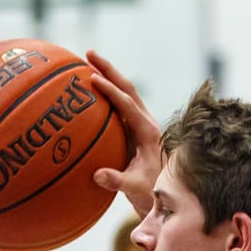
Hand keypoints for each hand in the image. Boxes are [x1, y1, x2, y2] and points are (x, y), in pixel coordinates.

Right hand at [86, 50, 163, 215]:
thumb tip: (98, 175)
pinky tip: (88, 88)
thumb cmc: (150, 194)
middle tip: (88, 53)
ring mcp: (141, 124)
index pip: (128, 105)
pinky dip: (106, 92)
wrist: (164, 197)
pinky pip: (119, 105)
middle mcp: (147, 123)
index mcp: (149, 133)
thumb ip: (118, 182)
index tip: (92, 78)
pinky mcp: (134, 129)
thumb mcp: (134, 189)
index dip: (111, 91)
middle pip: (128, 88)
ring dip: (108, 76)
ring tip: (87, 62)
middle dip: (109, 69)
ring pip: (125, 93)